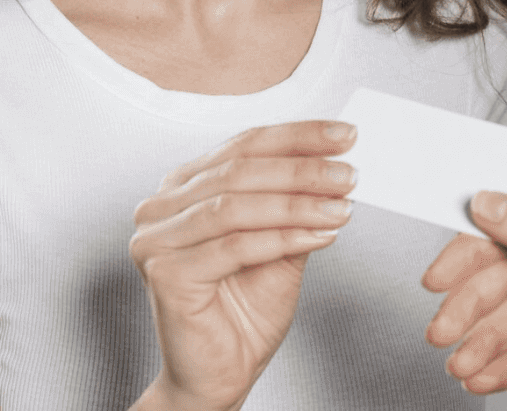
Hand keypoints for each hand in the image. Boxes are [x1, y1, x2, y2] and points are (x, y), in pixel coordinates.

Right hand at [127, 121, 358, 410]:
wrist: (222, 372)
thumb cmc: (244, 308)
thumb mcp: (283, 242)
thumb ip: (298, 202)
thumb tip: (338, 165)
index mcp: (184, 186)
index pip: (244, 145)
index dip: (298, 136)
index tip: (345, 134)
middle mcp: (161, 206)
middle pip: (239, 170)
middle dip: (303, 169)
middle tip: (349, 173)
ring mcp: (156, 239)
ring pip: (236, 205)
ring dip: (298, 203)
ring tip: (342, 206)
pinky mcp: (165, 273)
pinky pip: (234, 246)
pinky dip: (284, 237)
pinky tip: (322, 235)